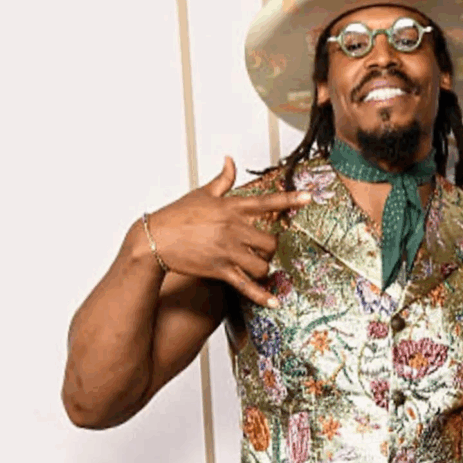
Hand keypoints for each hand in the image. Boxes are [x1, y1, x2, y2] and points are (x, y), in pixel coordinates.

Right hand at [145, 156, 310, 305]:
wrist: (153, 239)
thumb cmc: (176, 216)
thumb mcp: (201, 194)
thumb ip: (222, 179)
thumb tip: (230, 159)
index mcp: (231, 207)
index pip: (267, 201)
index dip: (290, 199)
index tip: (309, 197)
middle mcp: (233, 228)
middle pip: (271, 242)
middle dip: (271, 248)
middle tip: (263, 250)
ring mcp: (227, 250)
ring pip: (262, 264)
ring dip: (264, 267)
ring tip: (256, 265)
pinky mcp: (219, 270)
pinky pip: (246, 285)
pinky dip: (261, 295)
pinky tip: (273, 302)